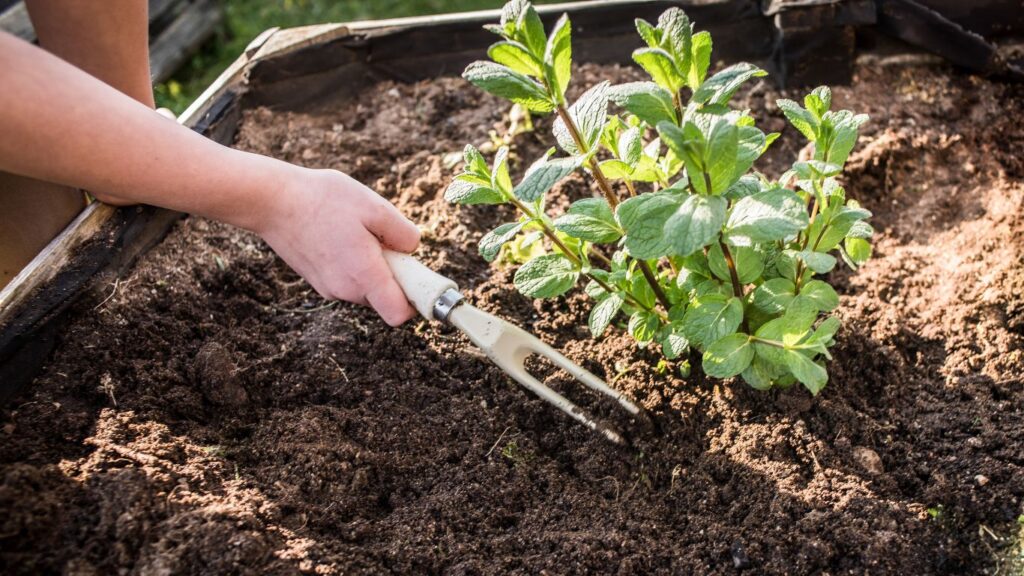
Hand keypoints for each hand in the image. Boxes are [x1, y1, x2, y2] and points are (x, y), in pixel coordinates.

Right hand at [257, 168, 420, 325]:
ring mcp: (328, 288)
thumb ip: (403, 233)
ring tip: (358, 232)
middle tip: (385, 240)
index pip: (399, 314)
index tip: (418, 278)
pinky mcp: (318, 281)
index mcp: (364, 275)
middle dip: (394, 274)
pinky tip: (341, 236)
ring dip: (373, 268)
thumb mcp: (375, 207)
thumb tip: (412, 249)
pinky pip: (348, 280)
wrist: (272, 200)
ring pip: (366, 288)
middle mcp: (345, 290)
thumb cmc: (323, 199)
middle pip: (385, 298)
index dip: (415, 301)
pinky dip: (354, 265)